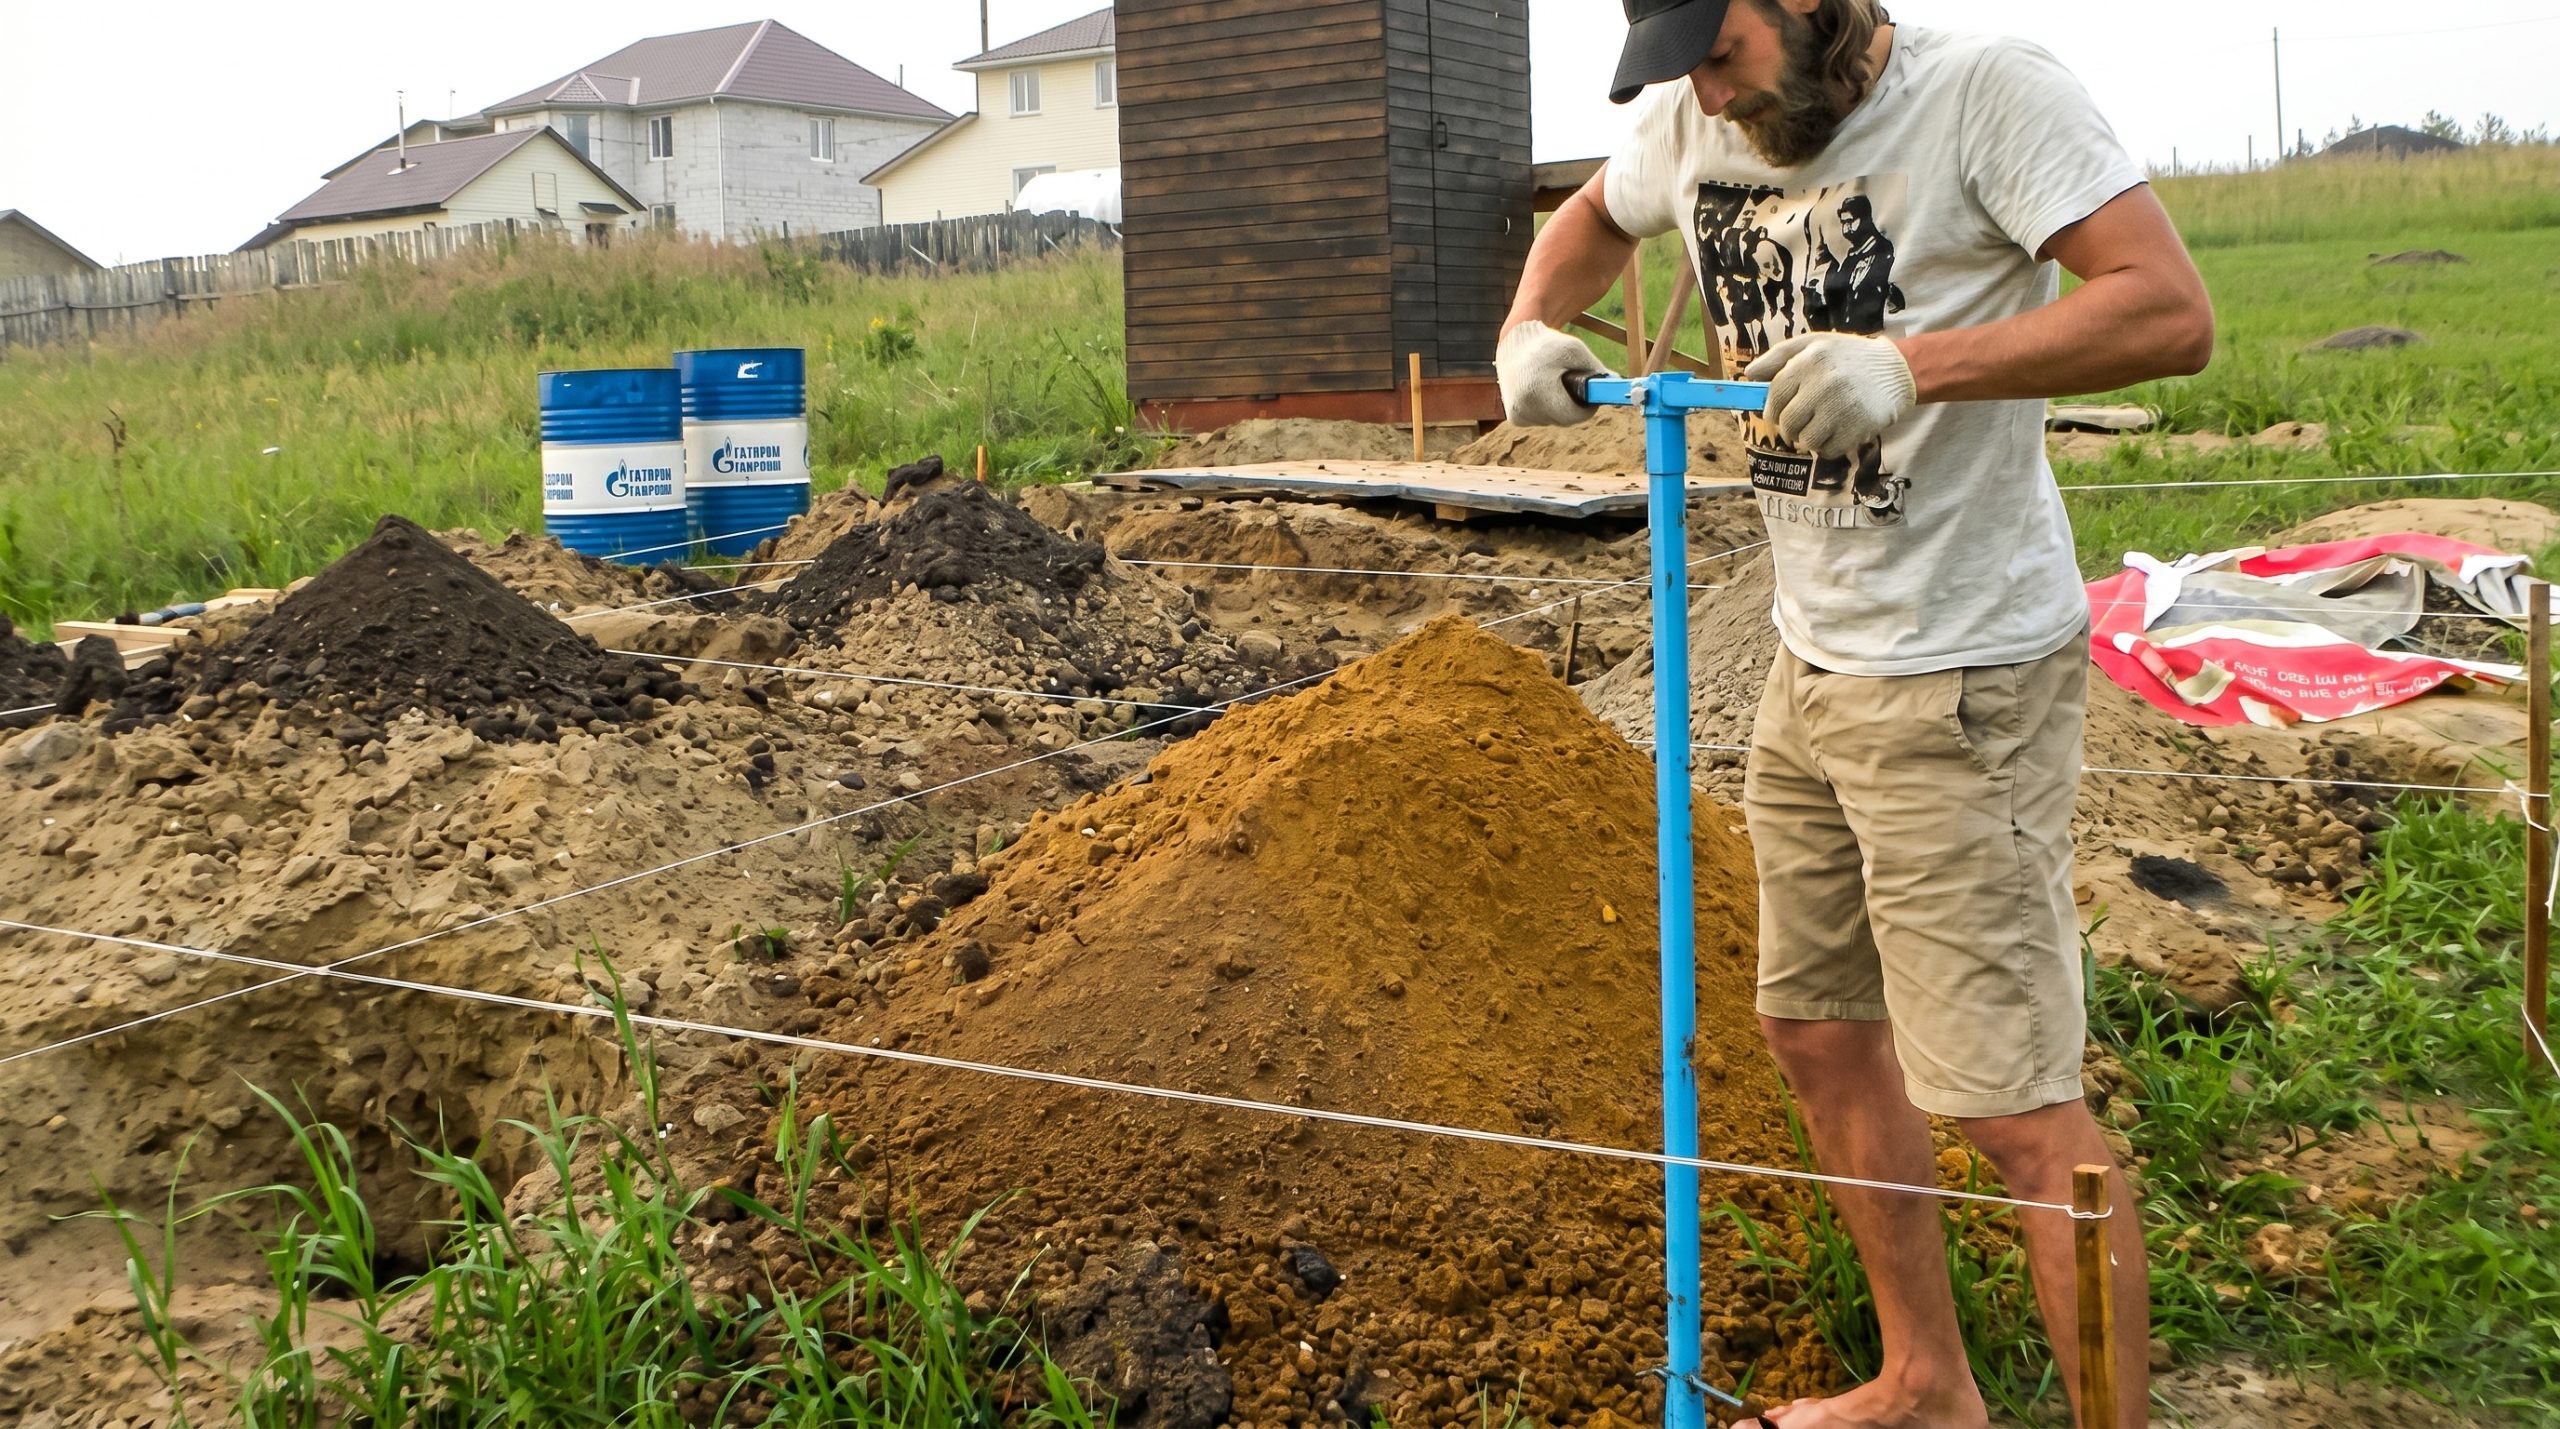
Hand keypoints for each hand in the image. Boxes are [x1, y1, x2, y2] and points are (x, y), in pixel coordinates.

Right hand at [1496, 320, 1606, 427]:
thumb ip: (1596, 370)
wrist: (1515, 343)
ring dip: (1561, 408)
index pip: (1572, 416)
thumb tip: (1618, 384)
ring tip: (1556, 386)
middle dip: (1574, 407)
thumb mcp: (1574, 350)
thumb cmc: (1548, 345)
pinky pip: (1543, 421)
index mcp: (1537, 390)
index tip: (1591, 398)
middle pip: (1564, 420)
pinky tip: (1544, 392)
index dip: (1586, 409)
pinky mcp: (1515, 418)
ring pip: (1554, 421)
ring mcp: (1518, 414)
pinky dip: (1548, 410)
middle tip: (1576, 389)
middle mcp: (1524, 406)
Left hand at [1744, 333, 1916, 457]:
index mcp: (1811, 359)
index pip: (1774, 395)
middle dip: (1789, 427)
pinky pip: (1827, 450)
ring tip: (1822, 423)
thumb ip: (1778, 356)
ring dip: (1809, 438)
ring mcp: (1843, 406)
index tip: (1778, 412)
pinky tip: (1839, 430)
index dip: (1771, 409)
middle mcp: (1826, 382)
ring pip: (1805, 440)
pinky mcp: (1858, 427)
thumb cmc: (1847, 358)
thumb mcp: (1814, 344)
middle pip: (1787, 422)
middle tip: (1801, 421)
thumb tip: (1748, 374)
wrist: (1896, 371)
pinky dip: (1828, 446)